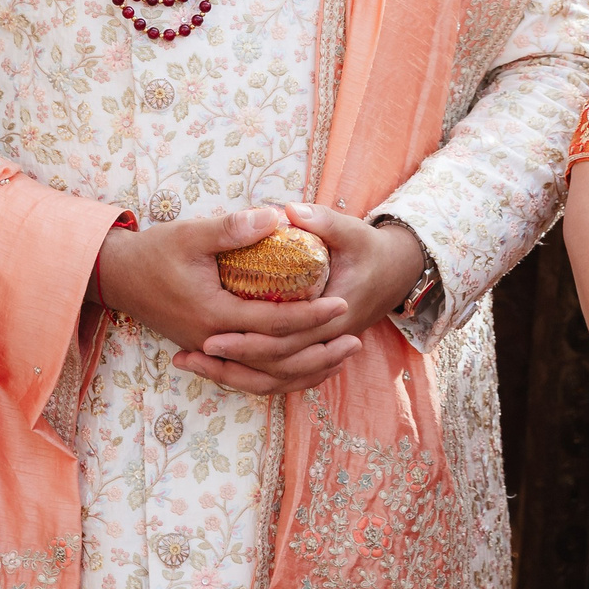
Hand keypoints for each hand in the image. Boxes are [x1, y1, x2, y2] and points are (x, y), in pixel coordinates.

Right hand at [94, 207, 358, 395]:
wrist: (116, 276)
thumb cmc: (154, 252)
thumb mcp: (191, 234)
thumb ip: (233, 228)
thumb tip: (277, 217)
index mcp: (214, 316)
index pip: (274, 324)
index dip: (311, 315)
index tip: (341, 302)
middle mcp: (214, 342)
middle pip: (275, 358)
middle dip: (317, 347)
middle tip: (354, 334)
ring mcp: (209, 351)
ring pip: (264, 375)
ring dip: (304, 368)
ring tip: (338, 357)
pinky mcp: (207, 350)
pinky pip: (250, 374)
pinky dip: (279, 373)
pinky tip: (302, 364)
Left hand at [193, 202, 424, 376]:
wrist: (395, 270)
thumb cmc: (368, 248)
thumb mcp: (350, 231)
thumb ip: (321, 220)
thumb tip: (287, 210)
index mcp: (337, 313)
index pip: (286, 338)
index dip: (249, 340)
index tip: (211, 335)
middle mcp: (329, 340)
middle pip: (278, 365)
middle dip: (234, 362)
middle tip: (193, 352)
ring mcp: (324, 349)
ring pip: (279, 377)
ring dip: (237, 375)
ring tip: (193, 363)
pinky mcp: (316, 349)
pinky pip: (284, 374)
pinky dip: (254, 374)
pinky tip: (219, 367)